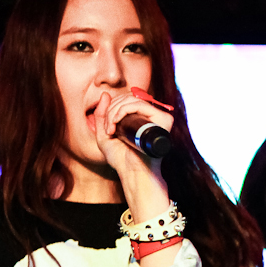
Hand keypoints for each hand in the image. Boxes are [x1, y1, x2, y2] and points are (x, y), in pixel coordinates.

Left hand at [92, 90, 173, 210]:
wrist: (132, 173)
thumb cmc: (121, 159)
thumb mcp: (104, 134)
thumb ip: (102, 115)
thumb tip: (105, 94)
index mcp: (142, 117)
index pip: (127, 99)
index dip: (112, 107)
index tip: (106, 127)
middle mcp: (152, 115)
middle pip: (129, 97)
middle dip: (112, 110)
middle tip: (107, 129)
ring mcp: (159, 117)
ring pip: (133, 99)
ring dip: (115, 112)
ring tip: (111, 130)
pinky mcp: (163, 120)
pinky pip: (140, 104)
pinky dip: (123, 110)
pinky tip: (116, 124)